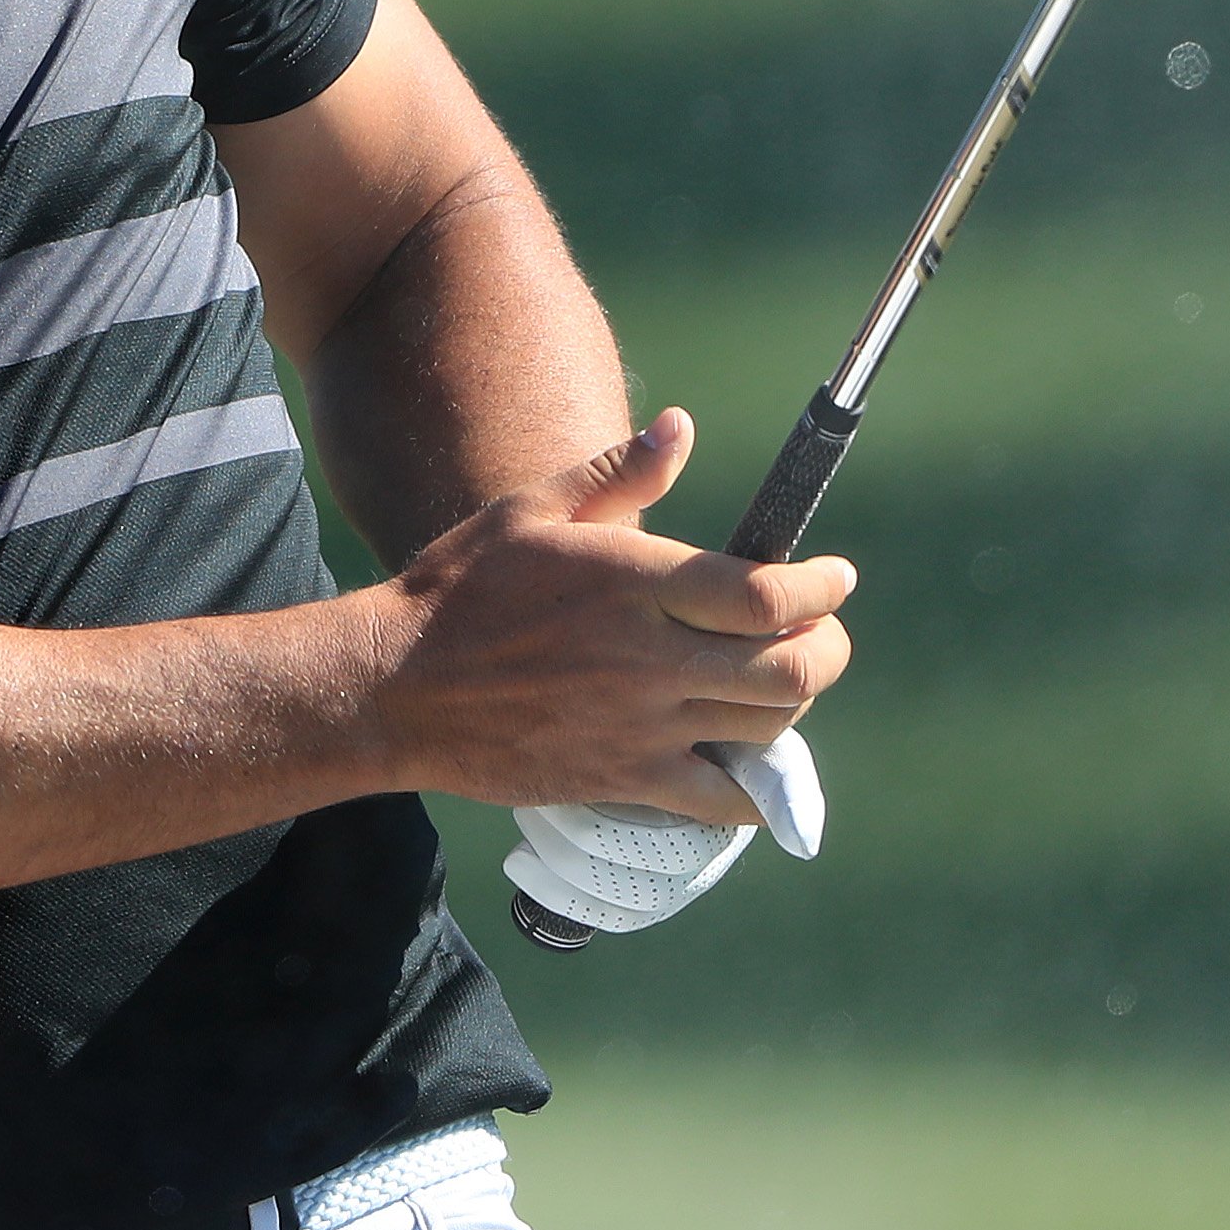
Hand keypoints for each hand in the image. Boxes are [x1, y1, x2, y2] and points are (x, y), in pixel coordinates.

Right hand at [364, 409, 851, 819]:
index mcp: (635, 583)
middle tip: (823, 635)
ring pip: (769, 731)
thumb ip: (618, 474)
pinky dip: (754, 787)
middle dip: (829, 649)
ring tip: (775, 686)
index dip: (821, 587)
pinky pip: (724, 801)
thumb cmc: (460, 588)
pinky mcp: (624, 779)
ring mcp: (642, 726)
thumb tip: (680, 427)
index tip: (835, 578)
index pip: (767, 593)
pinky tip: (747, 763)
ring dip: (792, 707)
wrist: (394, 688)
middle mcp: (650, 658)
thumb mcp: (531, 509)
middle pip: (792, 668)